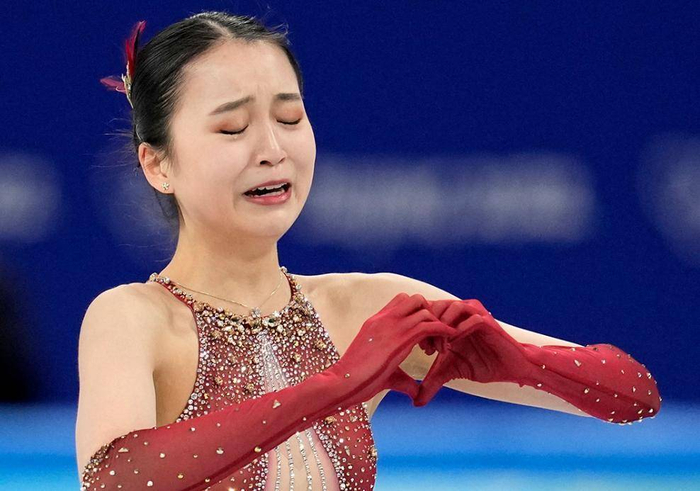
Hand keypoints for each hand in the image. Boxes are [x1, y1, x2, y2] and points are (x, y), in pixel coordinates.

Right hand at [326, 293, 459, 405]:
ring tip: (442, 345)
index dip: (417, 313)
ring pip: (424, 309)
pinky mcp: (399, 338)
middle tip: (435, 334)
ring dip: (438, 324)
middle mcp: (384, 319)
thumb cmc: (358, 380)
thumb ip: (403, 378)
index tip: (425, 334)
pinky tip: (449, 343)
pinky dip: (443, 330)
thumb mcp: (383, 372)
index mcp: (376, 322)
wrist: (342, 382)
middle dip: (429, 312)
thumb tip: (417, 393)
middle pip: (414, 299)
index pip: (401, 302)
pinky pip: (429, 325)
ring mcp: (391, 326)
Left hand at [413, 299, 533, 406]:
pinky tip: (455, 346)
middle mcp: (460, 313)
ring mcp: (474, 314)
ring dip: (443, 328)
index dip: (420, 328)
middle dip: (429, 327)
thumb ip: (431, 382)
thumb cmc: (480, 364)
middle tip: (429, 350)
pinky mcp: (488, 322)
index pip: (427, 311)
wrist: (508, 368)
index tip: (421, 349)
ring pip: (452, 307)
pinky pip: (472, 318)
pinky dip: (460, 330)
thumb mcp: (449, 372)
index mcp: (449, 319)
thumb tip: (416, 403)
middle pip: (436, 305)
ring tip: (441, 348)